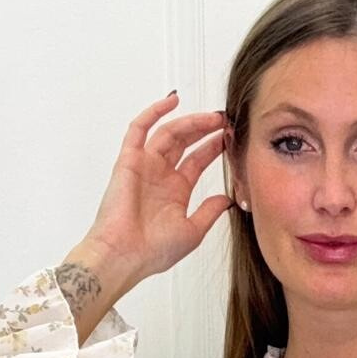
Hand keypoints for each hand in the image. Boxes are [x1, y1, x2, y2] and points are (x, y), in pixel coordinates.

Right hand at [85, 93, 232, 283]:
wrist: (125, 256)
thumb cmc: (153, 251)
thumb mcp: (193, 231)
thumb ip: (210, 212)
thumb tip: (229, 199)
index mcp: (175, 192)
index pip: (197, 161)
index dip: (214, 147)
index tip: (231, 137)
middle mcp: (160, 176)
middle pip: (184, 142)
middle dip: (205, 129)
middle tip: (225, 120)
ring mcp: (144, 166)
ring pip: (168, 133)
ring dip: (189, 122)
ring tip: (211, 117)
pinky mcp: (128, 160)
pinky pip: (139, 129)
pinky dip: (154, 112)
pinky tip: (172, 101)